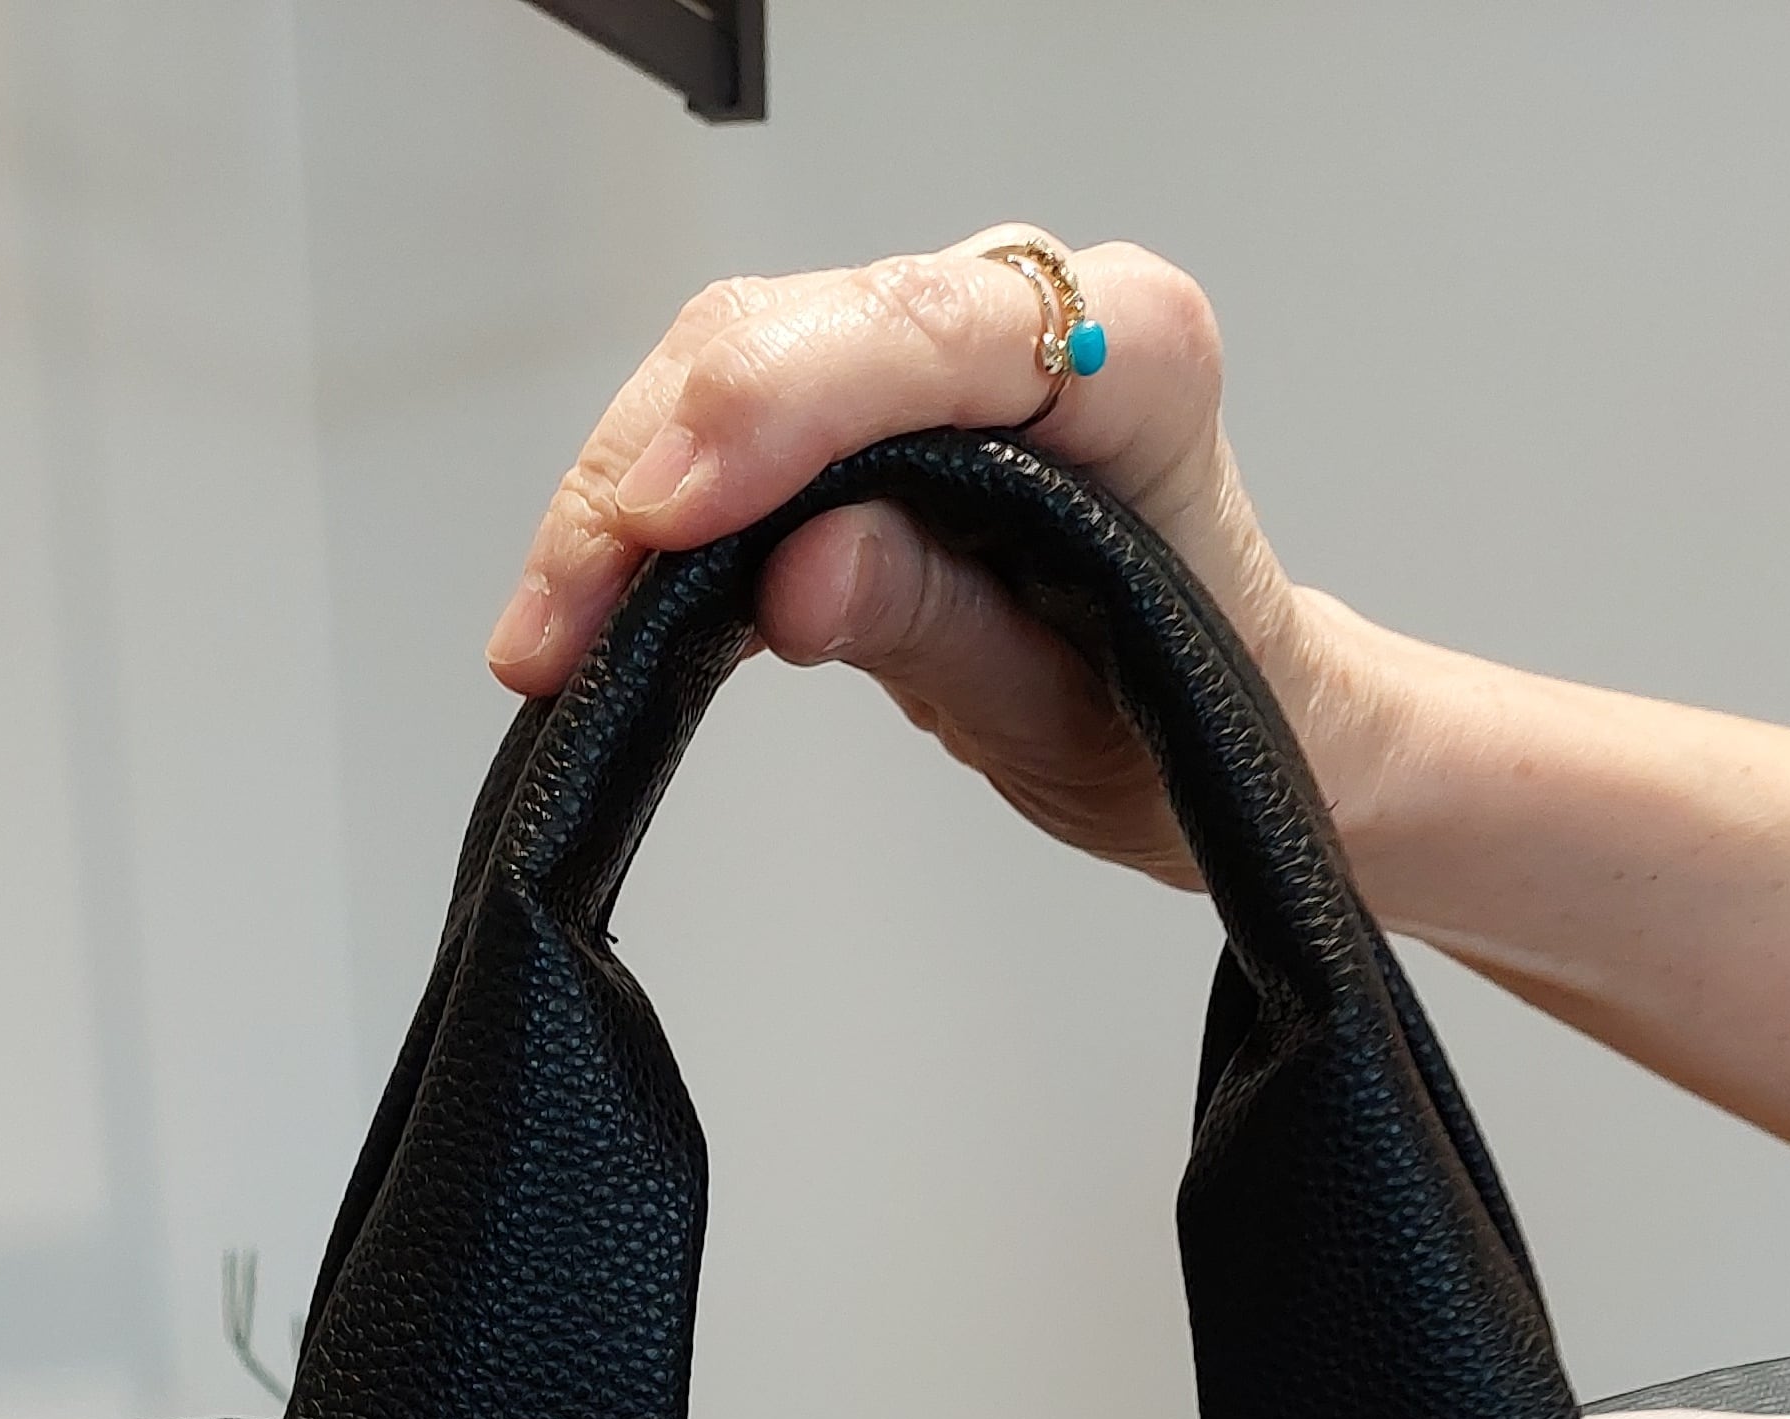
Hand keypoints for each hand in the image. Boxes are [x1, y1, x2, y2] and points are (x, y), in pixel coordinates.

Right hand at [480, 233, 1397, 887]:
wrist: (1240, 730)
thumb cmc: (1199, 706)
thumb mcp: (1080, 709)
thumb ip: (942, 623)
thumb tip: (801, 578)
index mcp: (1135, 357)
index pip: (937, 331)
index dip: (789, 406)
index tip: (681, 509)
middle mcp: (1036, 317)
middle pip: (799, 332)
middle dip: (661, 465)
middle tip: (568, 609)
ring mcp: (943, 348)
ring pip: (734, 368)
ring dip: (622, 499)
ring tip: (549, 632)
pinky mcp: (872, 405)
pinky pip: (729, 429)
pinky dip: (645, 522)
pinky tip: (585, 605)